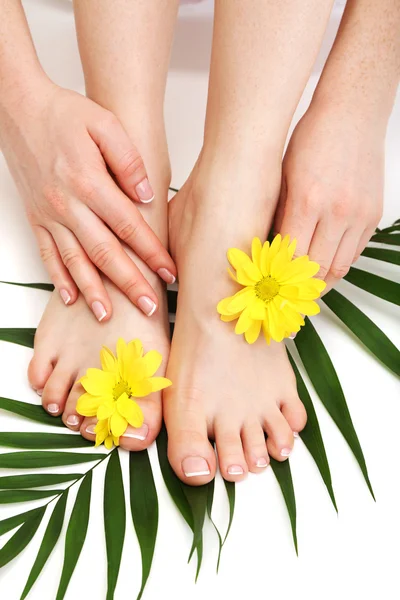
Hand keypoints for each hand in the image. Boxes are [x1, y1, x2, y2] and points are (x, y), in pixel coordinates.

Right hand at [0, 81, 175, 319]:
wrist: (18, 107)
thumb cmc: (64, 113)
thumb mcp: (104, 122)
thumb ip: (128, 160)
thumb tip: (146, 196)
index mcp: (89, 182)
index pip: (129, 227)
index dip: (152, 252)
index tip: (170, 273)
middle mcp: (67, 205)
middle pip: (105, 252)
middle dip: (129, 283)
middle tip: (149, 307)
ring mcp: (49, 215)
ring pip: (75, 261)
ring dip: (93, 291)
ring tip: (108, 316)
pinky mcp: (36, 218)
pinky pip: (47, 254)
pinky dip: (59, 278)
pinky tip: (70, 298)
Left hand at [274, 102, 383, 292]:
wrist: (352, 115)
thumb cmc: (311, 140)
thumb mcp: (283, 175)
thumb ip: (280, 215)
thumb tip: (272, 250)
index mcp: (308, 201)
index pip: (292, 257)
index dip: (279, 276)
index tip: (269, 284)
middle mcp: (337, 212)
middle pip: (317, 270)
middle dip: (299, 287)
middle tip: (284, 293)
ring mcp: (359, 215)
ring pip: (340, 267)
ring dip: (322, 281)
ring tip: (304, 285)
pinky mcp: (372, 215)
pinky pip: (355, 252)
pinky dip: (339, 262)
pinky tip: (324, 261)